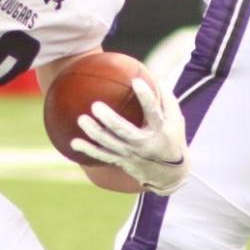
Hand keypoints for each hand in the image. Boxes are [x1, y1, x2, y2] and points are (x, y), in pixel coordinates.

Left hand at [73, 77, 189, 195]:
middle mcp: (145, 144)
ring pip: (110, 145)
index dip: (146, 97)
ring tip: (81, 119)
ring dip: (95, 133)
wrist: (170, 175)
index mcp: (161, 131)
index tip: (135, 81)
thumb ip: (166, 98)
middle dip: (110, 120)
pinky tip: (74, 142)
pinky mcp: (122, 162)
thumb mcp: (176, 120)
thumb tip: (153, 74)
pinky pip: (103, 156)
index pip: (153, 112)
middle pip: (125, 132)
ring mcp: (132, 155)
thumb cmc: (172, 138)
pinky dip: (88, 150)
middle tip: (95, 106)